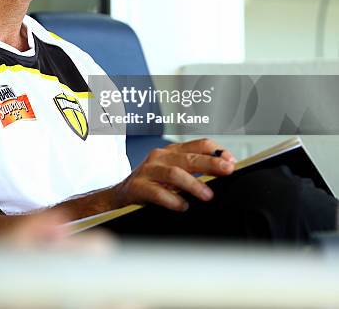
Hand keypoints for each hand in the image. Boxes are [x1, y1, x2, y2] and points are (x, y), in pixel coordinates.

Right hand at [114, 138, 235, 211]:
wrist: (120, 193)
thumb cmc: (152, 182)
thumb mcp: (173, 172)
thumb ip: (194, 170)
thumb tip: (223, 172)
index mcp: (172, 151)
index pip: (198, 144)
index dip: (216, 151)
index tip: (231, 161)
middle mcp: (160, 156)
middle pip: (189, 157)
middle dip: (210, 163)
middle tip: (227, 170)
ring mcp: (148, 170)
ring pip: (174, 173)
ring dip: (193, 184)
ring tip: (207, 195)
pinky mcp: (138, 186)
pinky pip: (156, 192)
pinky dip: (172, 199)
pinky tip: (182, 206)